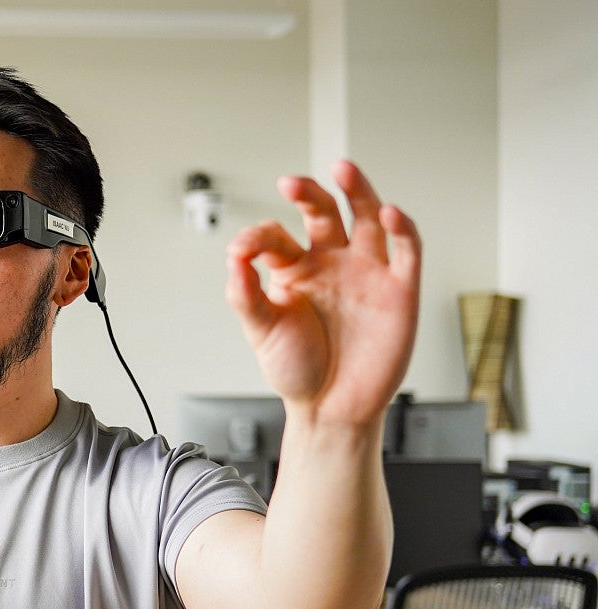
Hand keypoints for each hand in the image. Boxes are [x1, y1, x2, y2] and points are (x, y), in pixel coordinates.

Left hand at [225, 160, 420, 428]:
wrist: (330, 408)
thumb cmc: (295, 369)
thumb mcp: (261, 331)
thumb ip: (245, 293)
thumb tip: (234, 255)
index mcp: (294, 270)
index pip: (277, 236)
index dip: (259, 237)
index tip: (243, 250)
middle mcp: (330, 263)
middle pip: (324, 213)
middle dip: (310, 195)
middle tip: (291, 183)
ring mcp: (365, 272)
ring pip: (367, 218)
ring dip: (358, 191)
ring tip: (342, 169)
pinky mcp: (399, 289)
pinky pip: (406, 250)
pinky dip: (401, 229)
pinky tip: (388, 213)